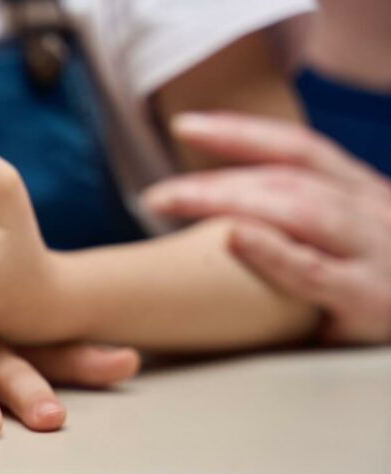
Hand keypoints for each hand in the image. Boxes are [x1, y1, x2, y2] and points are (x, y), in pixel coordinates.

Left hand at [143, 112, 390, 343]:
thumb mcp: (360, 239)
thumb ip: (310, 224)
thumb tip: (228, 220)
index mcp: (363, 192)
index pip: (296, 148)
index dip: (239, 132)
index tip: (184, 126)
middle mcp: (371, 210)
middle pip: (284, 179)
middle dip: (215, 179)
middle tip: (154, 195)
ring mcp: (373, 252)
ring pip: (296, 210)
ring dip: (226, 200)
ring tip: (169, 203)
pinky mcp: (370, 299)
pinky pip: (314, 270)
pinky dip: (271, 250)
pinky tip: (233, 236)